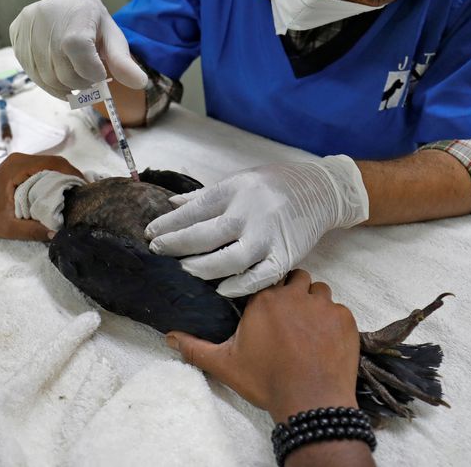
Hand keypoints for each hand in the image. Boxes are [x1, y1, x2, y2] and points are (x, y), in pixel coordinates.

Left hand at [0, 153, 82, 239]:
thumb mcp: (9, 227)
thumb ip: (32, 230)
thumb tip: (57, 233)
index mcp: (17, 168)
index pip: (53, 164)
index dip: (72, 174)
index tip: (85, 188)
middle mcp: (20, 159)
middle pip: (56, 160)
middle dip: (72, 175)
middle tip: (84, 192)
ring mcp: (19, 160)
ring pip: (51, 162)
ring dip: (65, 174)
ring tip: (76, 191)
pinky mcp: (20, 165)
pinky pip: (44, 166)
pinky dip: (56, 175)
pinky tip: (62, 189)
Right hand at [9, 0, 147, 98]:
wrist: (66, 6)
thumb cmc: (93, 24)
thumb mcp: (112, 38)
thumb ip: (123, 62)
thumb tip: (140, 83)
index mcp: (73, 14)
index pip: (78, 50)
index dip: (90, 70)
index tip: (99, 73)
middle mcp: (44, 18)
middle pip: (63, 71)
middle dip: (81, 83)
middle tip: (89, 77)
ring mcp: (26, 29)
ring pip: (47, 78)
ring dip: (65, 87)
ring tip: (75, 76)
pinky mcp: (16, 39)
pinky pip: (33, 75)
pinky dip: (50, 84)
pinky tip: (60, 75)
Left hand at [146, 157, 368, 296]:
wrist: (320, 189)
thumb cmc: (273, 185)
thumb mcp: (238, 180)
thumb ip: (204, 196)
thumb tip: (171, 205)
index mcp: (236, 190)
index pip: (195, 209)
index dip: (169, 223)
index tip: (150, 233)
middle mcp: (251, 211)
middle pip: (207, 234)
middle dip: (177, 245)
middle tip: (158, 251)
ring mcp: (269, 235)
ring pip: (230, 259)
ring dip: (203, 267)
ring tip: (185, 269)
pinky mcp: (286, 255)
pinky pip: (260, 276)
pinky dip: (239, 285)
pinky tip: (221, 289)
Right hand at [166, 270, 359, 422]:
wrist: (311, 402)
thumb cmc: (267, 381)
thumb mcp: (225, 365)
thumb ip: (195, 348)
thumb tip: (170, 337)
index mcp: (264, 299)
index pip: (266, 279)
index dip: (268, 291)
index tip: (267, 307)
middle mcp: (294, 295)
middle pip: (296, 278)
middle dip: (293, 292)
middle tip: (289, 316)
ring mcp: (323, 306)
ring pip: (320, 290)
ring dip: (314, 303)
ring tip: (308, 327)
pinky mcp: (345, 319)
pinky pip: (340, 310)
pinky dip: (333, 321)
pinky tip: (326, 341)